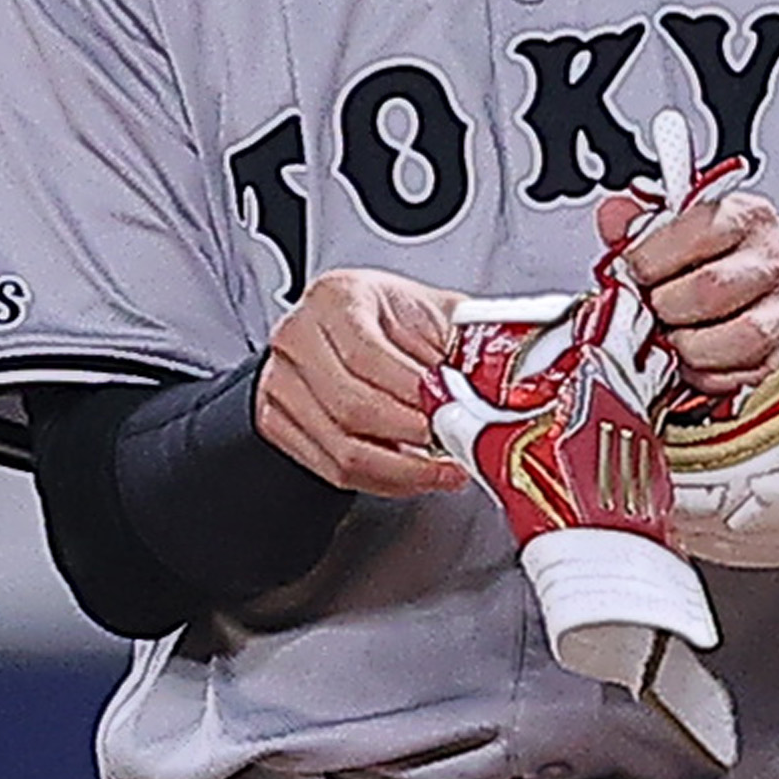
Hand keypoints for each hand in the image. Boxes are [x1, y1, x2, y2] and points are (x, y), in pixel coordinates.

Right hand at [259, 268, 464, 493]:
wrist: (346, 329)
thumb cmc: (392, 319)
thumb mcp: (435, 313)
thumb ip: (468, 341)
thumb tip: (501, 382)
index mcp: (336, 299)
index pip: (367, 356)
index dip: (412, 393)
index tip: (449, 412)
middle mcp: (299, 337)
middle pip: (350, 406)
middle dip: (409, 435)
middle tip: (451, 444)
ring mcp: (281, 382)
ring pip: (341, 448)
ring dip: (401, 469)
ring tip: (440, 466)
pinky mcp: (277, 421)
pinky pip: (331, 468)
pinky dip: (380, 480)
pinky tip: (412, 472)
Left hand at [626, 169, 778, 389]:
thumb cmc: (736, 256)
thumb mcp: (693, 226)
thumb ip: (648, 225)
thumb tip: (614, 220)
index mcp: (748, 217)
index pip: (697, 233)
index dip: (651, 259)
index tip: (632, 273)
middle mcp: (776, 259)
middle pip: (711, 289)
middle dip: (666, 308)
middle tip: (652, 312)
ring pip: (741, 337)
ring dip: (692, 348)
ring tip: (674, 341)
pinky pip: (754, 374)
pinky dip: (715, 377)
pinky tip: (697, 366)